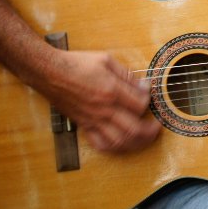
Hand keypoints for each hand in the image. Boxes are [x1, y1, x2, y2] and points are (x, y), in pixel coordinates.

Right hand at [43, 50, 160, 152]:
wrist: (50, 73)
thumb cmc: (77, 64)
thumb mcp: (106, 60)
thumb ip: (126, 75)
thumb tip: (143, 85)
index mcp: (111, 90)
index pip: (139, 104)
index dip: (149, 101)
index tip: (149, 95)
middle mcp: (103, 109)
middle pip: (134, 128)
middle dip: (150, 131)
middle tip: (157, 127)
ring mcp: (93, 120)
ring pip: (119, 140)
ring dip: (136, 143)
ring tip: (145, 139)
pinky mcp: (84, 125)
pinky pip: (100, 144)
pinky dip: (114, 147)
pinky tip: (122, 143)